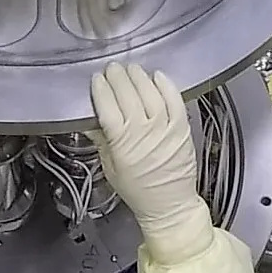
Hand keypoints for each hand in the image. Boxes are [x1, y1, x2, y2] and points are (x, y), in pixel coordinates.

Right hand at [90, 63, 212, 264]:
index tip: (96, 79)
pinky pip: (174, 100)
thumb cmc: (136, 189)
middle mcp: (143, 131)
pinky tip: (157, 76)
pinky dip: (166, 85)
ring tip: (132, 69)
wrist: (168, 204)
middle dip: (118, 77)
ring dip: (139, 77)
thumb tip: (90, 118)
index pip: (107, 106)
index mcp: (121, 142)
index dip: (101, 89)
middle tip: (112, 68)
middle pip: (128, 95)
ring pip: (150, 92)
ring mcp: (165, 128)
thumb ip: (101, 140)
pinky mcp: (182, 128)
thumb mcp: (110, 167)